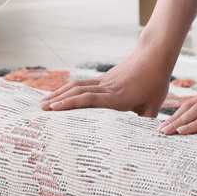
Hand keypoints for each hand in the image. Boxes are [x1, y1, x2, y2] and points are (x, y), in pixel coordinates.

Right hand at [38, 46, 173, 117]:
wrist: (154, 54)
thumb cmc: (155, 81)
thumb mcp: (154, 104)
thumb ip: (145, 122)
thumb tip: (143, 141)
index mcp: (118, 96)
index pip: (90, 99)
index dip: (71, 103)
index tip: (55, 108)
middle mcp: (107, 87)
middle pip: (78, 92)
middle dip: (58, 100)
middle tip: (41, 109)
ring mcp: (104, 81)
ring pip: (77, 86)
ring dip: (59, 93)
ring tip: (43, 102)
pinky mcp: (104, 78)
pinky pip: (82, 83)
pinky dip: (68, 89)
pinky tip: (60, 95)